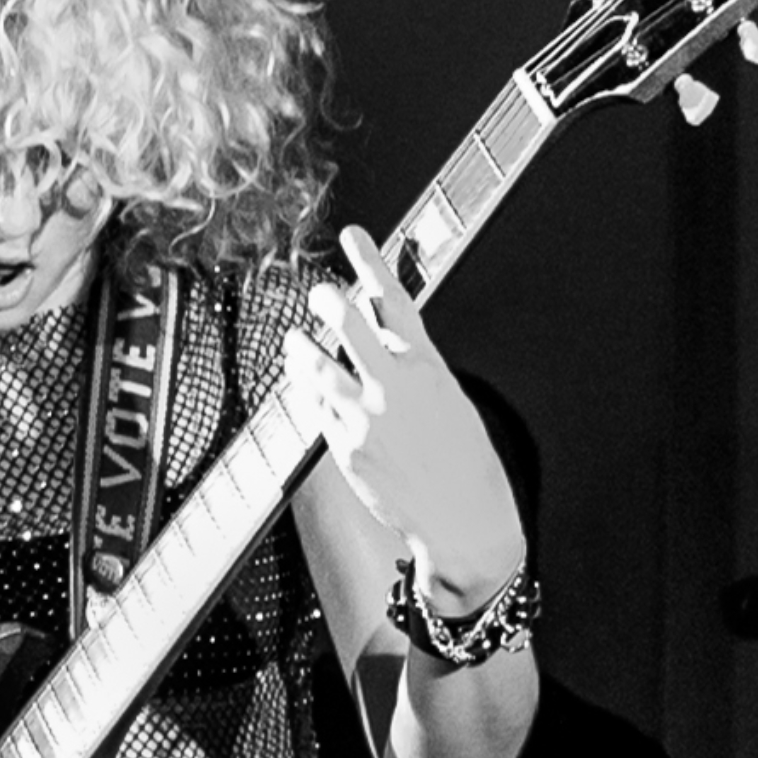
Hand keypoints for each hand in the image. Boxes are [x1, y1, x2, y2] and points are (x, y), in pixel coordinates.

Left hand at [284, 226, 525, 609]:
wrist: (464, 521)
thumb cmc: (464, 462)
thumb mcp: (450, 400)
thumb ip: (413, 366)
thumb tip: (381, 337)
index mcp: (429, 368)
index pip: (395, 301)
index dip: (372, 262)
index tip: (354, 236)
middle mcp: (396, 387)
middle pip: (350, 327)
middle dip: (327, 302)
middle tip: (317, 293)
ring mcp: (368, 419)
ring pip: (320, 370)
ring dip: (302, 350)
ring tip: (293, 340)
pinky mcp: (347, 450)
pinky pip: (317, 411)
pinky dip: (308, 392)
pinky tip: (302, 383)